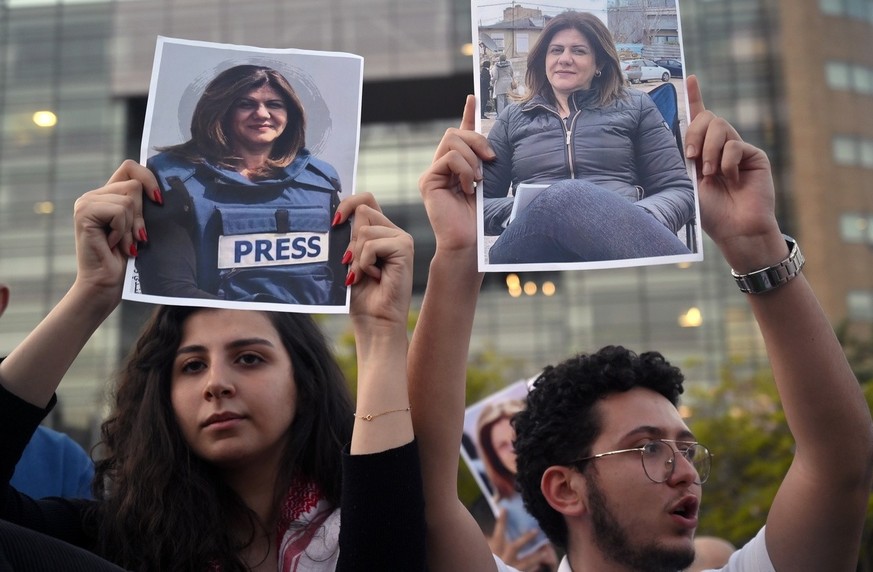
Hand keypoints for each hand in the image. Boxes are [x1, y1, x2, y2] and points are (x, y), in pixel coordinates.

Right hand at [72, 160, 158, 303]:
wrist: (107, 284)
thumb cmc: (128, 260)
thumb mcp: (141, 227)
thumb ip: (144, 206)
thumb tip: (162, 191)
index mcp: (107, 196)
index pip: (130, 168)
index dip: (148, 177)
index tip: (159, 200)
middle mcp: (94, 195)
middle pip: (133, 185)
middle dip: (141, 215)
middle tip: (134, 237)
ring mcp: (86, 202)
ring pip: (128, 198)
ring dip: (131, 226)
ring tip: (122, 244)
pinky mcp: (84, 212)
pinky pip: (119, 210)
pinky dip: (123, 230)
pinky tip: (112, 245)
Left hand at [335, 193, 413, 331]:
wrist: (375, 322)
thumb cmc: (361, 296)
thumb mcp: (349, 261)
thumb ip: (348, 238)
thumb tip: (338, 217)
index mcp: (381, 232)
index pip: (366, 201)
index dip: (348, 204)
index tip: (335, 222)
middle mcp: (393, 232)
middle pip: (364, 212)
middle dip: (350, 241)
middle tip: (353, 265)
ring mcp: (401, 239)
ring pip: (364, 231)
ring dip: (357, 257)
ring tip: (364, 275)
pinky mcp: (404, 249)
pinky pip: (371, 245)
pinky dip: (365, 263)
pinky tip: (374, 277)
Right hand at [418, 95, 494, 251]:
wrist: (467, 242)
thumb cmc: (478, 218)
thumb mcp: (485, 182)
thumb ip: (482, 161)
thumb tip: (488, 144)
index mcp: (457, 167)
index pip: (460, 135)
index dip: (467, 114)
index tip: (473, 98)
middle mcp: (441, 167)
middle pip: (455, 133)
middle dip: (477, 141)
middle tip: (490, 161)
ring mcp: (432, 173)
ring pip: (452, 141)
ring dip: (471, 159)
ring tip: (476, 182)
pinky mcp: (428, 180)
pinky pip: (449, 158)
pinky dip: (463, 170)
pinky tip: (467, 188)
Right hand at [487, 510, 557, 571]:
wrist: (486, 571)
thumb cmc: (484, 560)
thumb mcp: (481, 550)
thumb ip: (484, 541)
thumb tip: (484, 533)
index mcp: (495, 549)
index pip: (498, 531)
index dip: (502, 519)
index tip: (505, 509)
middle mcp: (504, 557)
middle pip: (517, 546)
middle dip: (527, 538)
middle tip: (537, 531)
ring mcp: (511, 567)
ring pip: (526, 561)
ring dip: (536, 556)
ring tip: (545, 551)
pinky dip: (532, 569)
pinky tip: (538, 566)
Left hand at [684, 76, 784, 269]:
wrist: (735, 229)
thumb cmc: (710, 211)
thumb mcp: (690, 181)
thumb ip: (689, 156)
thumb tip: (683, 132)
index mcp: (702, 151)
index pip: (698, 119)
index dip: (695, 97)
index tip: (691, 78)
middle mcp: (720, 146)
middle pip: (707, 117)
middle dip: (694, 134)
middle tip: (691, 158)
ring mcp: (738, 149)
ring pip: (720, 127)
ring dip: (710, 151)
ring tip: (712, 174)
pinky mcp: (754, 155)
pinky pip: (735, 145)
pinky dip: (727, 162)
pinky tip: (732, 179)